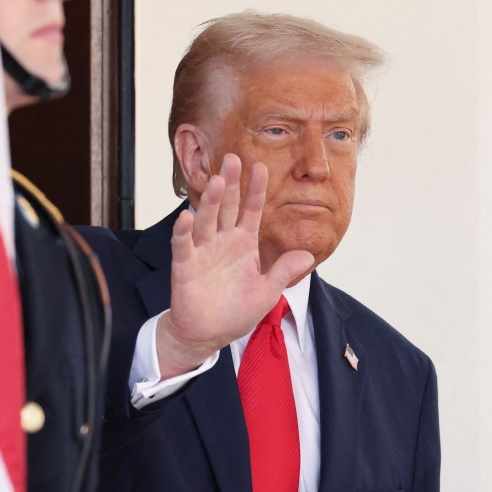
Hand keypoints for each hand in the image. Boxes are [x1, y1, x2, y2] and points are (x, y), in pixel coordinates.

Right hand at [156, 154, 314, 378]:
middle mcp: (223, 242)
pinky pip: (183, 245)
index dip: (256, 190)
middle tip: (233, 157)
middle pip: (227, 207)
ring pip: (207, 220)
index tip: (261, 167)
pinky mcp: (185, 266)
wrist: (208, 334)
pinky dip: (183, 231)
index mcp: (243, 244)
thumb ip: (284, 272)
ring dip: (211, 201)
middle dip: (232, 183)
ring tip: (219, 181)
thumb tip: (307, 255)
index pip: (251, 211)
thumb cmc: (236, 311)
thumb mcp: (267, 291)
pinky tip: (186, 216)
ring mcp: (203, 252)